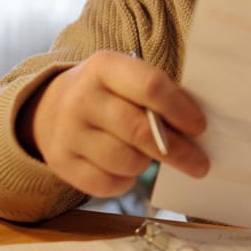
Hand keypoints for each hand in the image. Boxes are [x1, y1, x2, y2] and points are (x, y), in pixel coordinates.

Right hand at [19, 51, 208, 196]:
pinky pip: (106, 184)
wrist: (50, 108)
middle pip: (140, 131)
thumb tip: (196, 130)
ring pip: (125, 161)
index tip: (200, 128)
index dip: (181, 110)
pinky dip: (125, 182)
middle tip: (200, 164)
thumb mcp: (126, 78)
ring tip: (147, 156)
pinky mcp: (60, 162)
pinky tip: (125, 170)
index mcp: (104, 66)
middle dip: (177, 151)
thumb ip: (157, 96)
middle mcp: (82, 98)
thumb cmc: (109, 94)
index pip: (151, 86)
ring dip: (146, 164)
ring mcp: (67, 131)